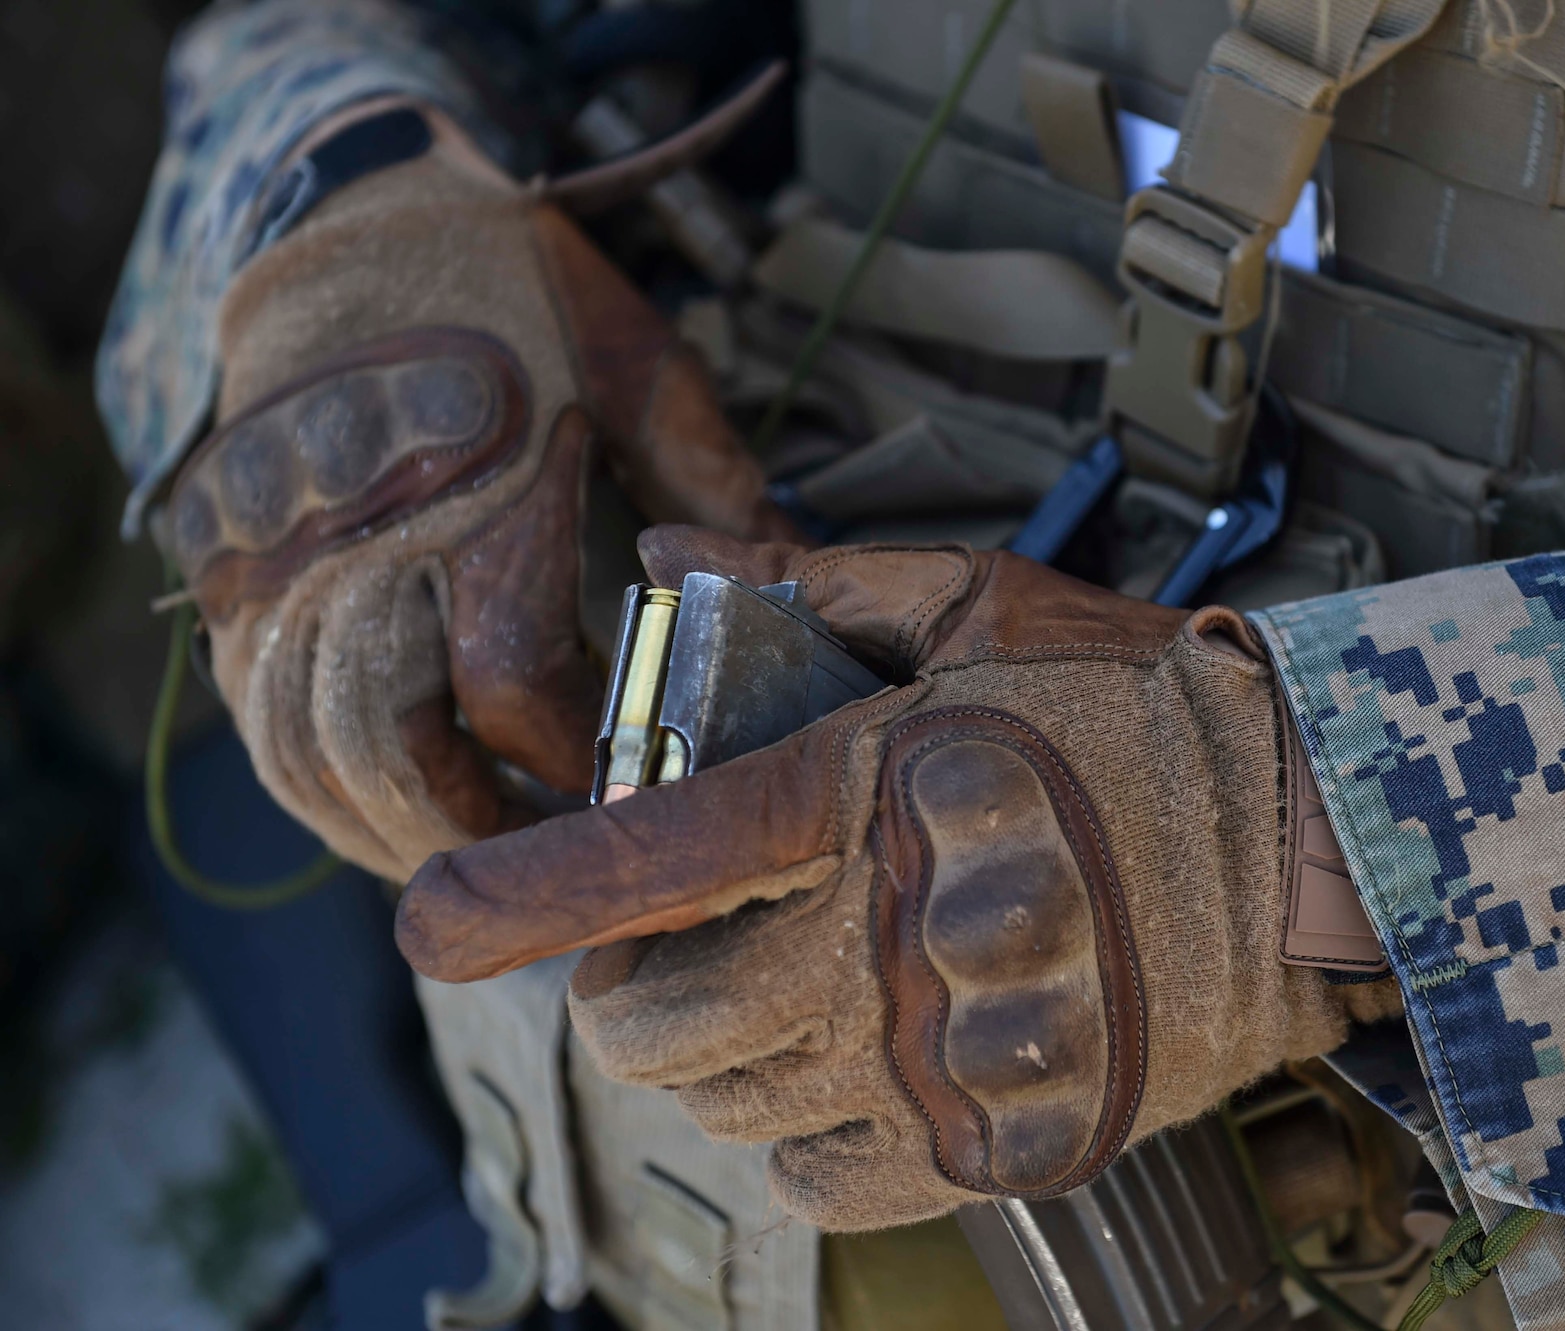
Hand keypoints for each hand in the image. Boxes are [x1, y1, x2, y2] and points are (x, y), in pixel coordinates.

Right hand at [167, 103, 795, 879]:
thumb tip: (799, 578)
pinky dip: (308, 771)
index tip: (625, 784)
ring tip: (459, 847)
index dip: (573, 756)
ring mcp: (269, 549)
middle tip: (538, 858)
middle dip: (465, 825)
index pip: (514, 679)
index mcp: (482, 486)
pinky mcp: (216, 555)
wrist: (344, 201)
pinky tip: (375, 792)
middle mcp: (359, 531)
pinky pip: (247, 704)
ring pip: (299, 744)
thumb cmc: (514, 282)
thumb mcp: (638, 365)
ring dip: (377, 821)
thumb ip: (715, 488)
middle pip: (387, 743)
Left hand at [396, 528, 1396, 1228]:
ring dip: (713, 1058)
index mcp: (865, 791)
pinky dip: (796, 1134)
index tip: (432, 928)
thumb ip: (808, 590)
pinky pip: (818, 1180)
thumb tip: (669, 555)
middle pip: (652, 1020)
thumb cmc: (1143, 713)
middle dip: (627, 987)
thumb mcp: (981, 613)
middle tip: (676, 944)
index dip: (510, 902)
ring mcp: (938, 1056)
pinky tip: (846, 1069)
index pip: (643, 862)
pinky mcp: (994, 1140)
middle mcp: (884, 938)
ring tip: (774, 996)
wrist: (1310, 845)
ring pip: (725, 1107)